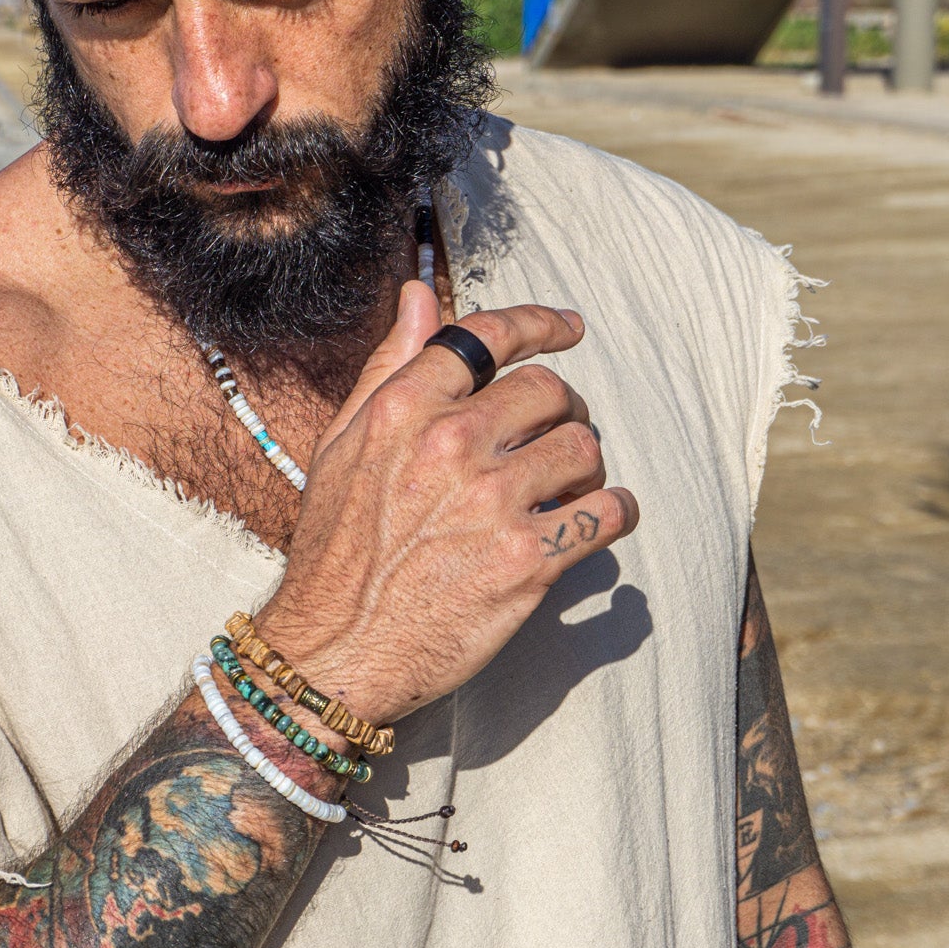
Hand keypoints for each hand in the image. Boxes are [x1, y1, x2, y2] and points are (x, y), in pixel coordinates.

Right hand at [259, 279, 638, 722]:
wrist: (334, 650)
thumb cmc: (334, 552)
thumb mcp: (342, 446)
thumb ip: (389, 367)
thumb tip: (421, 297)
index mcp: (403, 408)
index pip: (490, 336)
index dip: (540, 323)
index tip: (569, 327)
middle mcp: (450, 445)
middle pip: (549, 390)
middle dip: (565, 408)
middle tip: (559, 434)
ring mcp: (492, 504)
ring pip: (585, 447)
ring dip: (588, 464)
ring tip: (571, 486)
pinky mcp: (526, 562)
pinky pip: (606, 516)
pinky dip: (614, 513)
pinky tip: (599, 519)